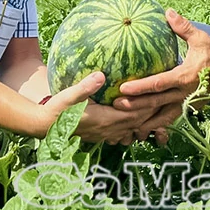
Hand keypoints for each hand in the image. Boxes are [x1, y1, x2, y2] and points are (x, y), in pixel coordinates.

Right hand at [39, 71, 153, 144]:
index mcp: (105, 120)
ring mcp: (104, 135)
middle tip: (166, 100)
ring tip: (156, 109)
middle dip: (152, 114)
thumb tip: (101, 75)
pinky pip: (122, 133)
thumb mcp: (69, 95)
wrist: (44, 126)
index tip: (161, 95)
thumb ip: (86, 87)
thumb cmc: (56, 109)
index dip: (149, 107)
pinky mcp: (100, 135)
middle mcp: (108, 130)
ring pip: (131, 130)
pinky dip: (132, 126)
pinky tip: (136, 118)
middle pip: (137, 123)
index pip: (134, 115)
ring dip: (144, 121)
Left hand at [113, 9, 209, 140]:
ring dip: (146, 120)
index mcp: (185, 77)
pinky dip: (159, 123)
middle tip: (117, 106)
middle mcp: (185, 93)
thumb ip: (182, 27)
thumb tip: (168, 12)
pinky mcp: (191, 107)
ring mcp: (188, 103)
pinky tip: (146, 127)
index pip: (158, 84)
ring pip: (164, 116)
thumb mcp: (200, 39)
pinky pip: (172, 118)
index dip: (140, 87)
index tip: (123, 88)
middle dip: (136, 106)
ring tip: (128, 125)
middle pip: (156, 103)